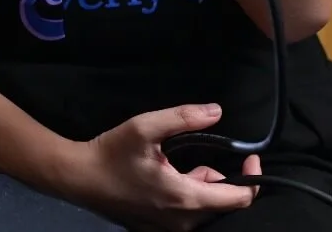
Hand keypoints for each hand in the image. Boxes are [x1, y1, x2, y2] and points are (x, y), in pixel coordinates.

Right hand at [62, 104, 261, 230]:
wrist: (79, 178)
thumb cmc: (112, 153)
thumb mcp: (146, 126)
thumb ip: (184, 117)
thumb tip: (217, 111)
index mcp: (184, 198)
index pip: (238, 200)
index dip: (252, 178)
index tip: (250, 157)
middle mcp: (182, 222)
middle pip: (222, 204)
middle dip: (219, 178)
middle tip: (197, 153)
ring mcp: (169, 229)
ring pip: (204, 209)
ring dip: (201, 185)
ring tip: (173, 163)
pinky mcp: (158, 228)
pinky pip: (187, 215)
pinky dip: (187, 195)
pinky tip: (165, 176)